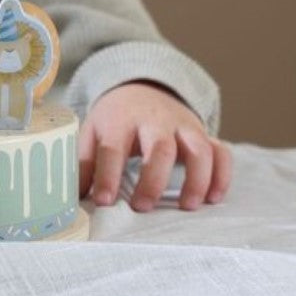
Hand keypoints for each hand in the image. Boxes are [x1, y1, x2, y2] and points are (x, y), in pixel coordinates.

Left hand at [78, 81, 230, 211]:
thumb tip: (73, 198)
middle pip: (160, 146)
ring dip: (196, 178)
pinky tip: (213, 198)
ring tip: (187, 206)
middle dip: (153, 179)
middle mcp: (155, 120)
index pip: (113, 147)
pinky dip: (222, 174)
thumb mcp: (92, 132)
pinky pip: (221, 151)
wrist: (142, 88)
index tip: (103, 202)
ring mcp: (184, 125)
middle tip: (142, 207)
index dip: (107, 175)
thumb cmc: (115, 119)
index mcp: (121, 119)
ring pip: (198, 148)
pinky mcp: (204, 133)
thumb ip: (84, 162)